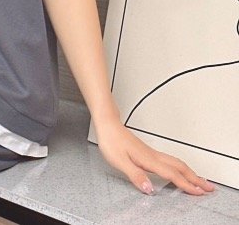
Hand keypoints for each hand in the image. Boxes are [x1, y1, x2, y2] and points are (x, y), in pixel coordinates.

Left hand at [95, 120, 215, 195]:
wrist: (107, 123)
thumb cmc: (111, 140)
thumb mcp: (119, 160)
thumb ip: (135, 175)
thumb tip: (149, 189)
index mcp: (148, 159)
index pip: (172, 175)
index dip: (187, 185)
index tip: (199, 192)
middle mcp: (152, 155)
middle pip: (180, 167)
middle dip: (196, 178)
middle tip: (209, 187)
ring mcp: (151, 152)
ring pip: (176, 162)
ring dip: (190, 172)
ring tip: (199, 180)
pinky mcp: (147, 151)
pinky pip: (169, 160)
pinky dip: (179, 167)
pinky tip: (177, 170)